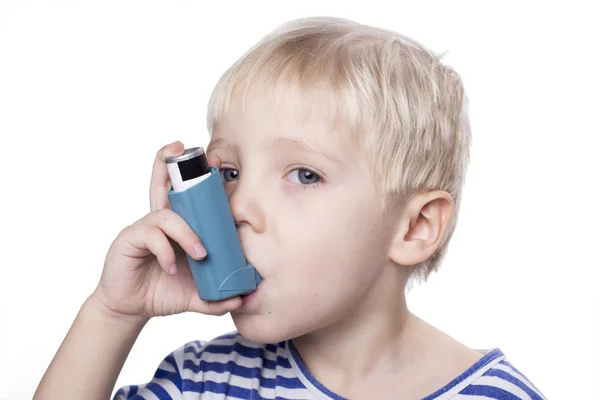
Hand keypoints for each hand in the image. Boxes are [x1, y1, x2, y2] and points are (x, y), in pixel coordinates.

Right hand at [91, 141, 239, 320]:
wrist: (131, 309)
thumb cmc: (162, 291)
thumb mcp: (196, 295)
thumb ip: (217, 297)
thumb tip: (242, 298)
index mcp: (178, 226)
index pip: (187, 196)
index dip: (198, 176)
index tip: (216, 162)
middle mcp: (160, 220)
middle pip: (164, 184)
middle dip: (173, 165)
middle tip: (186, 151)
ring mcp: (144, 227)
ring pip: (167, 216)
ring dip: (187, 234)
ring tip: (201, 255)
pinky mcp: (129, 239)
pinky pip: (151, 236)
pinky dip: (165, 252)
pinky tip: (171, 270)